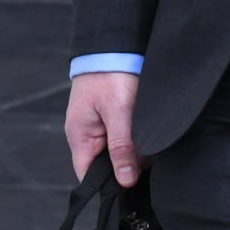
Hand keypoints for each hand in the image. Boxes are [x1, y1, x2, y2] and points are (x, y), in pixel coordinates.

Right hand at [65, 71, 141, 187]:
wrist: (117, 43)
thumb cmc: (111, 75)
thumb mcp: (119, 112)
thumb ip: (122, 147)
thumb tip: (126, 181)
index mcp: (80, 138)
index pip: (90, 177)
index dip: (109, 185)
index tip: (131, 185)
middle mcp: (88, 135)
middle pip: (108, 165)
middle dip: (128, 164)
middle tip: (147, 156)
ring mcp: (101, 126)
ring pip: (121, 151)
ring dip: (136, 149)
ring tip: (149, 138)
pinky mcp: (115, 116)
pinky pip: (126, 136)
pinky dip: (138, 136)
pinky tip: (149, 129)